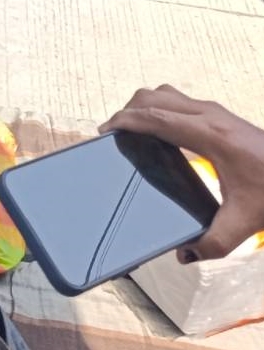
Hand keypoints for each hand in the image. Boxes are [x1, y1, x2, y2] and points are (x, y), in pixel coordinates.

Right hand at [101, 85, 263, 259]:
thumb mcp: (244, 223)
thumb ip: (212, 244)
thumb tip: (183, 255)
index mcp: (210, 136)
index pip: (157, 117)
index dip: (127, 120)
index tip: (106, 130)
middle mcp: (210, 115)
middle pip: (154, 97)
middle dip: (128, 110)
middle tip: (113, 133)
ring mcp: (215, 111)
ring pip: (165, 93)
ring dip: (143, 105)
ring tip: (131, 129)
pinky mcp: (219, 114)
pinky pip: (177, 101)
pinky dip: (159, 108)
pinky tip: (159, 133)